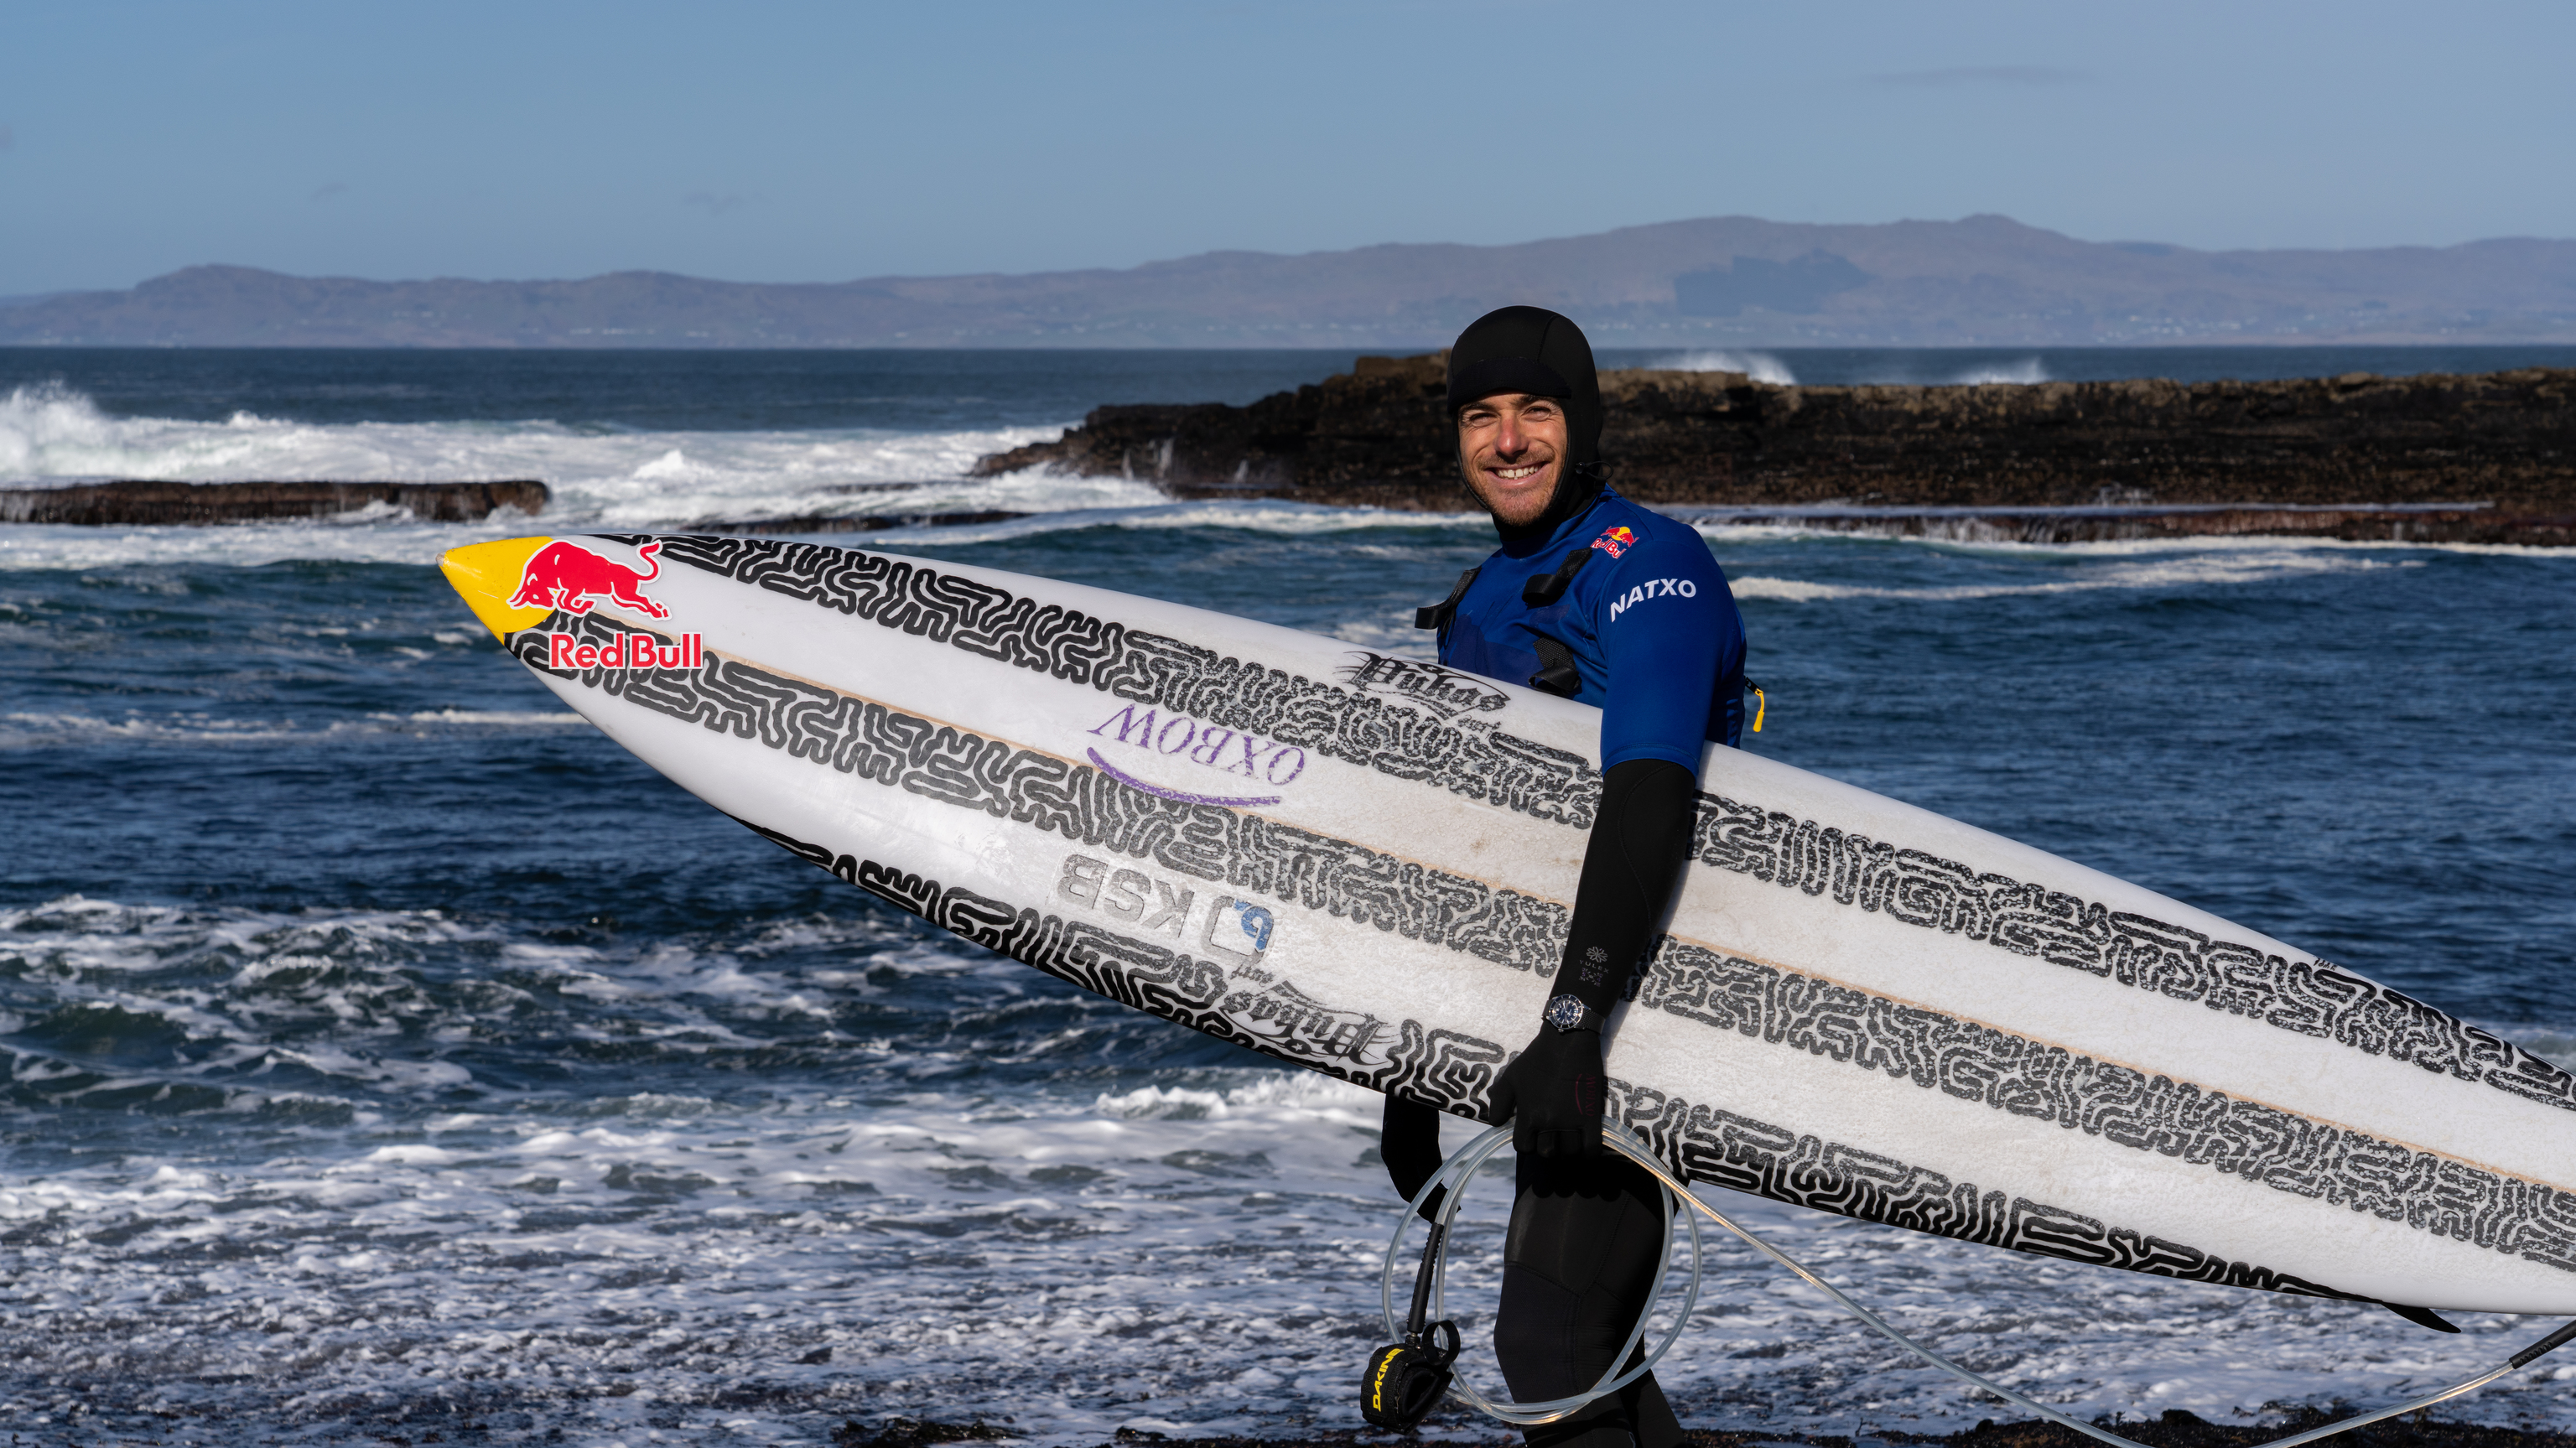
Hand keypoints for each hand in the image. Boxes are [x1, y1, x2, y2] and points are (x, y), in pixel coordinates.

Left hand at [1485, 1026, 1606, 1156]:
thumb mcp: (1511, 1077)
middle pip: (1547, 1153)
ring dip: (1567, 1149)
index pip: (1523, 1147)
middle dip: (1547, 1146)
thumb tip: (1496, 1124)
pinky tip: (1584, 1143)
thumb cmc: (1536, 1058)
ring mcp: (1572, 1121)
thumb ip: (1499, 1103)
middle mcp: (1549, 1122)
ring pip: (1569, 1153)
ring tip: (1567, 1138)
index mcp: (1529, 1114)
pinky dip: (1589, 1152)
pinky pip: (1592, 1149)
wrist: (1567, 1041)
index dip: (1526, 1143)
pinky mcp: (1592, 1116)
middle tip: (1550, 1135)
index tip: (1531, 1134)